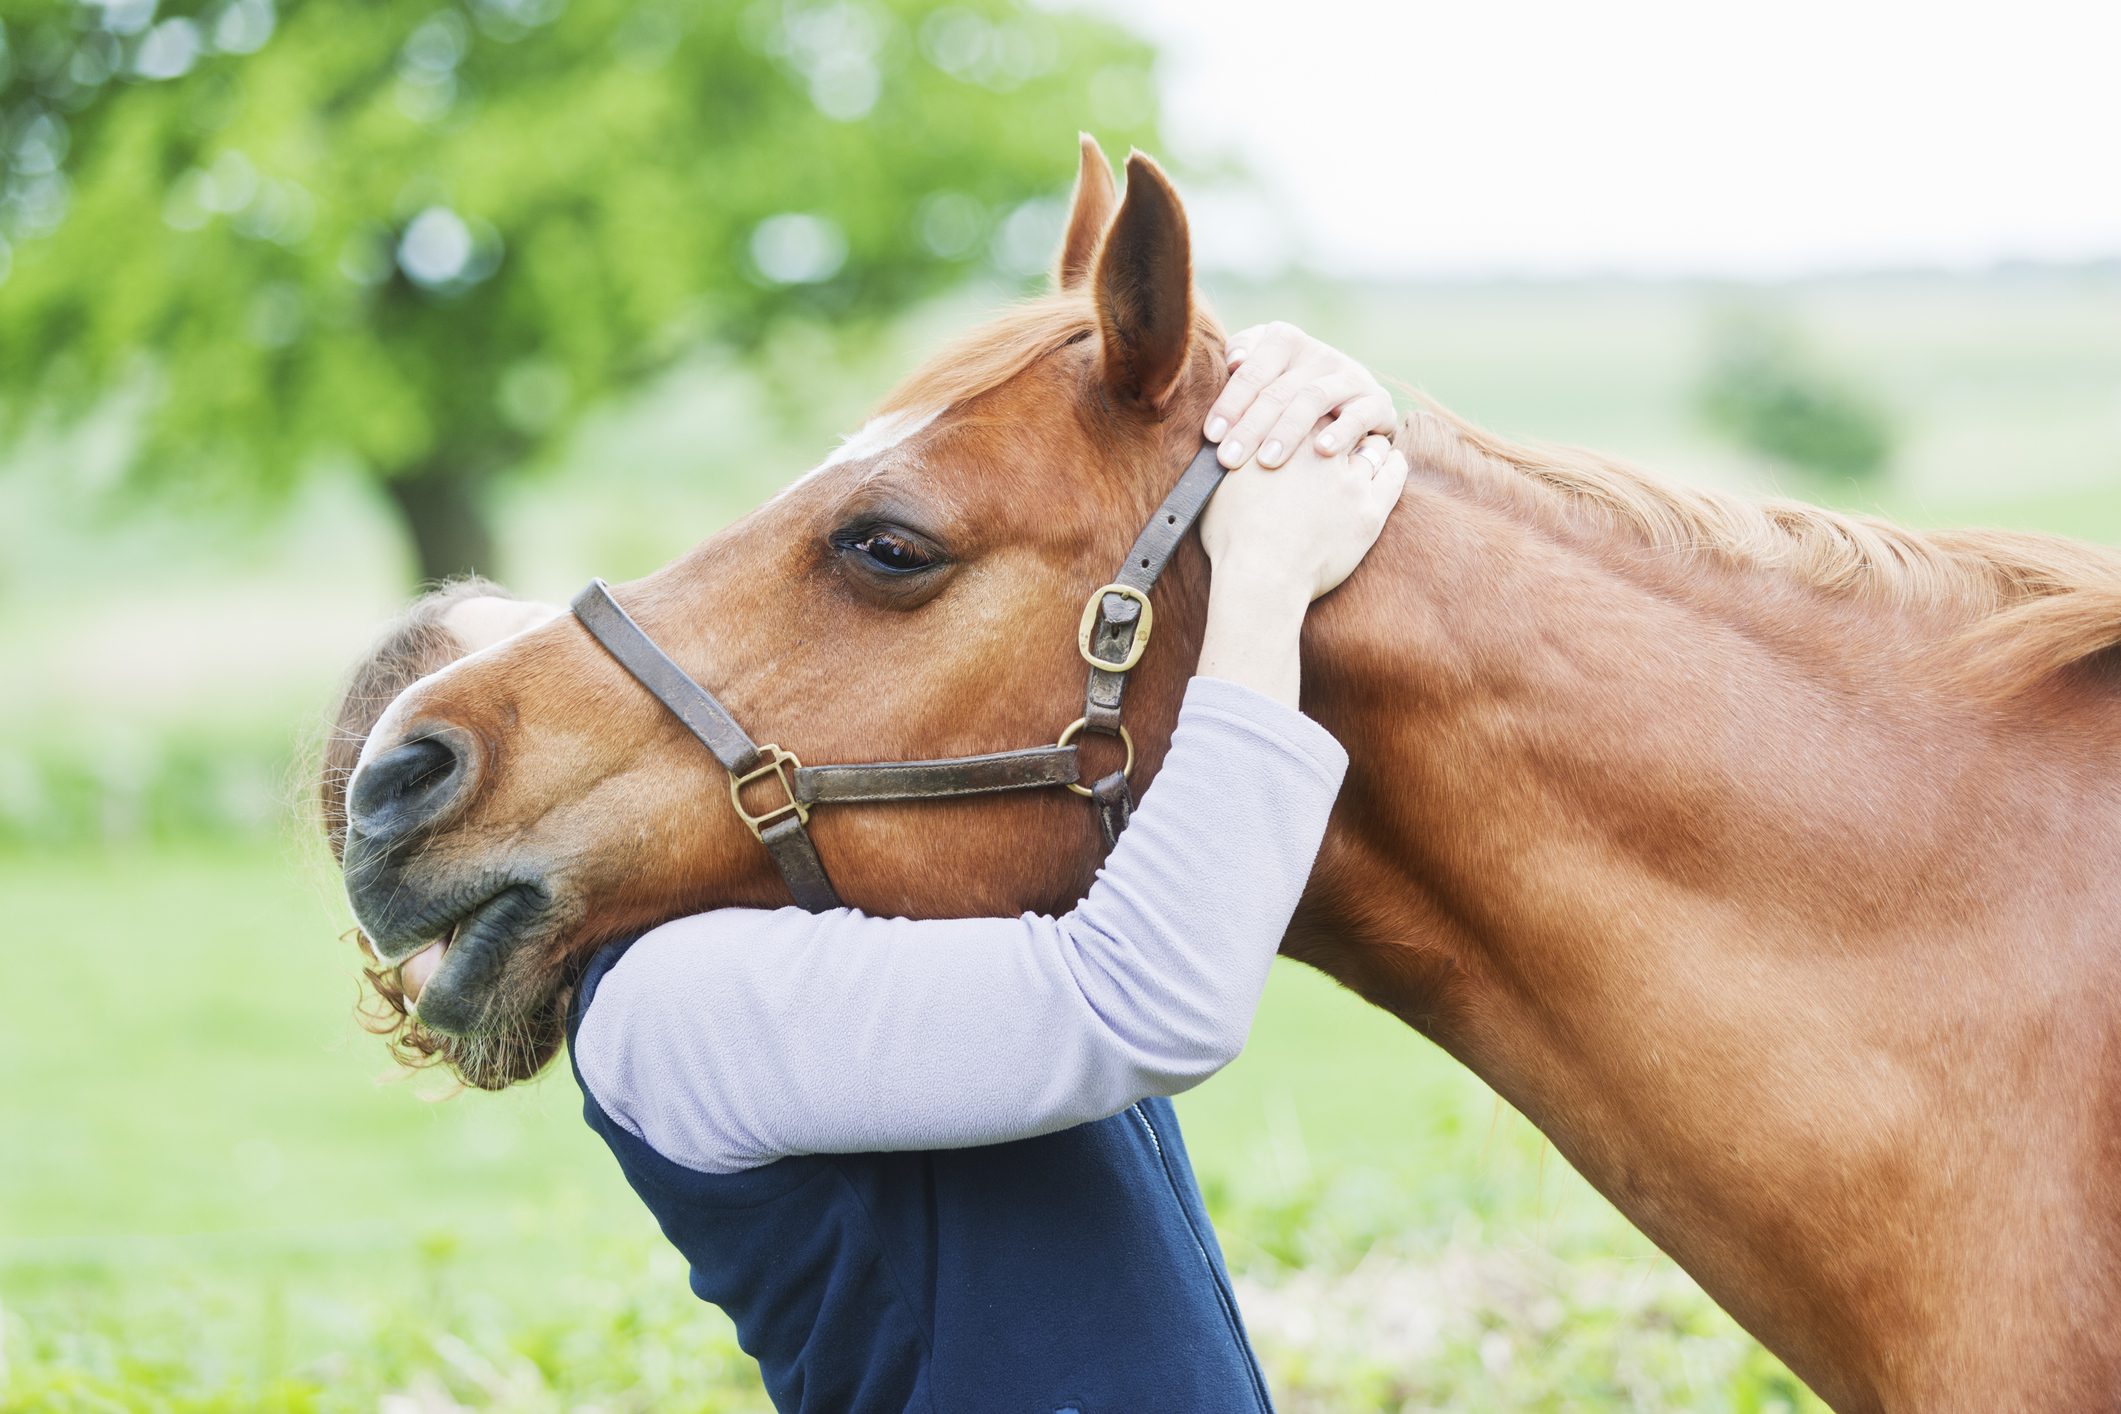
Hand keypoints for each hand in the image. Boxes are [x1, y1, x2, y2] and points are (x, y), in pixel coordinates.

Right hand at [1201, 432, 1407, 602]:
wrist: (1260, 577)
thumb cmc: (1232, 537)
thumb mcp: (1218, 485)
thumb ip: (1234, 454)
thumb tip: (1223, 440)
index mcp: (1286, 437)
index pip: (1310, 405)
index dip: (1313, 413)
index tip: (1314, 422)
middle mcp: (1322, 450)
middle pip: (1344, 420)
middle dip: (1342, 424)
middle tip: (1342, 432)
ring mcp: (1350, 480)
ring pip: (1373, 445)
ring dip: (1369, 445)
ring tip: (1366, 450)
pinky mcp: (1369, 509)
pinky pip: (1394, 473)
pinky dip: (1393, 464)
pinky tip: (1388, 463)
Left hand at [1202, 322, 1396, 469]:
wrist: (1348, 406)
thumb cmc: (1288, 394)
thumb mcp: (1262, 371)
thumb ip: (1242, 356)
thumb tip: (1234, 360)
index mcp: (1285, 341)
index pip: (1252, 371)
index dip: (1230, 403)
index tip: (1212, 435)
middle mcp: (1319, 353)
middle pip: (1278, 390)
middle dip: (1251, 427)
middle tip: (1229, 458)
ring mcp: (1350, 375)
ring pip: (1312, 399)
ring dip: (1287, 432)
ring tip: (1267, 461)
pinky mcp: (1376, 401)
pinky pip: (1358, 415)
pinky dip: (1341, 432)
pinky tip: (1322, 451)